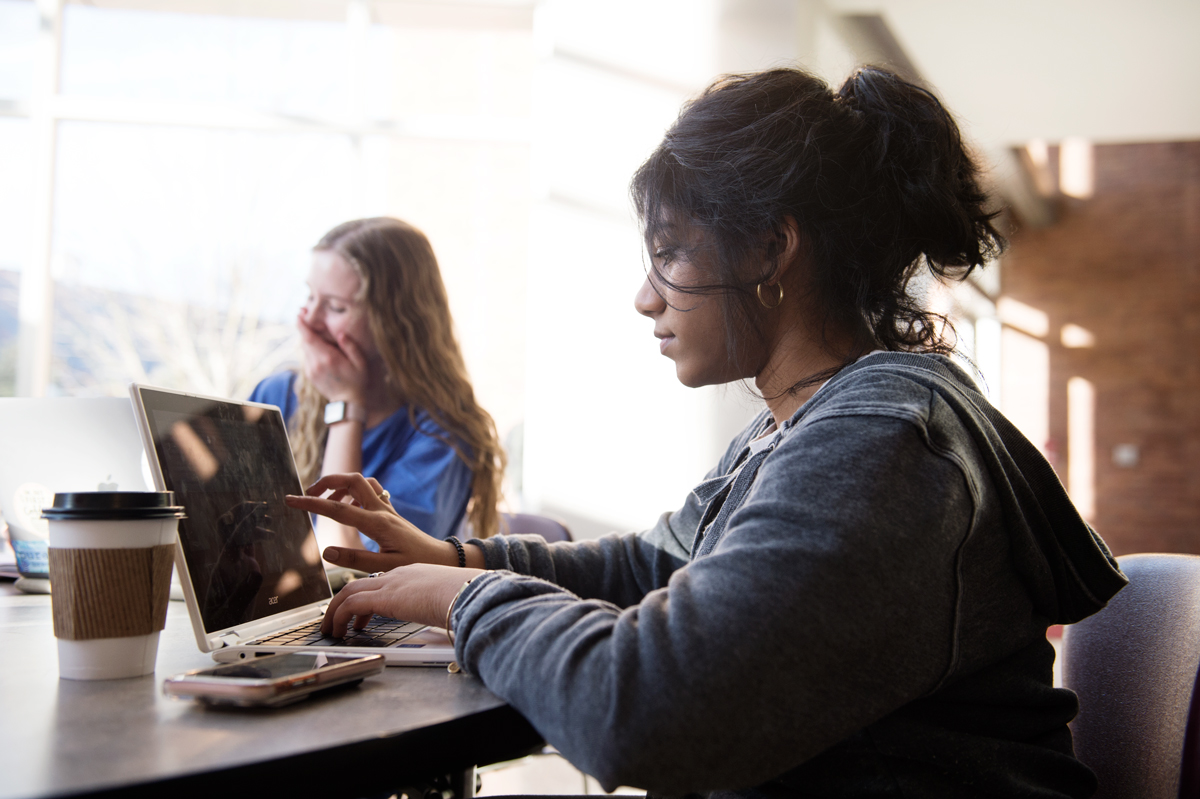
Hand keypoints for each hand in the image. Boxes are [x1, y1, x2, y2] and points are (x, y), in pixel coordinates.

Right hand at [285, 473, 459, 572]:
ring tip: (325, 502)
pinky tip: (347, 509)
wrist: (439, 559)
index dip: (311, 503)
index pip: (337, 509)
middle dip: (327, 481)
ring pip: (361, 482)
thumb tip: (325, 550)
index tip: (290, 500)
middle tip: (308, 494)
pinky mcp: (389, 512)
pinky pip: (370, 491)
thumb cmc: (416, 565)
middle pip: (353, 479)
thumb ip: (355, 559)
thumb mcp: (385, 568)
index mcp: (377, 524)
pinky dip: (353, 493)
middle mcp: (382, 511)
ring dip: (340, 486)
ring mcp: (387, 509)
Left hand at [296, 309, 369, 403]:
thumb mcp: (361, 363)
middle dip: (303, 327)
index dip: (302, 324)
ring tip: (311, 328)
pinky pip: (306, 357)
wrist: (347, 404)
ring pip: (304, 349)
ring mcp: (311, 370)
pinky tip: (317, 345)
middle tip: (304, 314)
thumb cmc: (358, 382)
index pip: (309, 337)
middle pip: (304, 341)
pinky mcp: (310, 375)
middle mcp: (315, 363)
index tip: (299, 313)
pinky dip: (309, 349)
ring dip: (306, 338)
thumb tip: (341, 333)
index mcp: (328, 358)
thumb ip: (351, 347)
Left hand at [321, 563, 484, 637]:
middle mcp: (398, 574)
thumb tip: (446, 623)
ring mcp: (390, 583)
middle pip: (358, 584)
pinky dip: (339, 617)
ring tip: (331, 630)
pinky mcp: (384, 596)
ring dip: (335, 612)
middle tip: (335, 621)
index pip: (381, 582)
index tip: (360, 615)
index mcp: (414, 574)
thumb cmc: (466, 598)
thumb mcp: (448, 600)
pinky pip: (351, 605)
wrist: (468, 592)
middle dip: (342, 603)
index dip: (366, 598)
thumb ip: (439, 608)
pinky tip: (339, 631)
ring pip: (348, 592)